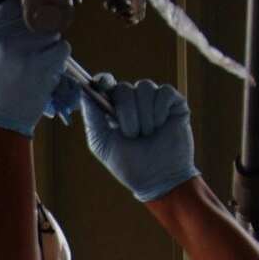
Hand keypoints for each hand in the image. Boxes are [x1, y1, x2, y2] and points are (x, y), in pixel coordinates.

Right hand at [0, 0, 69, 136]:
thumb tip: (17, 12)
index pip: (14, 5)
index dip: (23, 14)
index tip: (26, 24)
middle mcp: (5, 41)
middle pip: (35, 18)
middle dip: (38, 31)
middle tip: (33, 48)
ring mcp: (26, 52)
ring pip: (52, 32)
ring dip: (50, 44)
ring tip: (38, 60)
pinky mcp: (44, 65)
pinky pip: (63, 47)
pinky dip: (59, 57)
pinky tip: (47, 68)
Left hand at [81, 76, 199, 201]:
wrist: (158, 179)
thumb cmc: (129, 164)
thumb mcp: (102, 143)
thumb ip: (92, 117)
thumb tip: (84, 90)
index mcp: (114, 109)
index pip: (106, 83)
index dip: (103, 81)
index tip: (103, 86)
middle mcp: (133, 101)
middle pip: (123, 88)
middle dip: (126, 113)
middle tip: (132, 135)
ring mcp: (154, 101)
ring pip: (144, 87)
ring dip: (144, 116)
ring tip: (148, 135)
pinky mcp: (174, 103)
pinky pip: (164, 92)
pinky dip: (160, 111)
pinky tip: (161, 126)